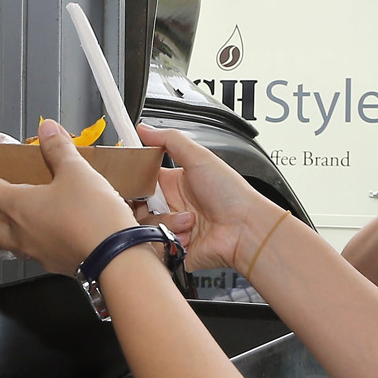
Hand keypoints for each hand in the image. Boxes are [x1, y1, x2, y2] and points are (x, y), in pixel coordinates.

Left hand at [0, 120, 135, 273]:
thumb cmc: (92, 218)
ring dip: (11, 224)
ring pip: (11, 238)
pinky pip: (35, 248)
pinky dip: (36, 236)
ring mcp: (37, 252)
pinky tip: (54, 227)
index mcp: (18, 206)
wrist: (116, 260)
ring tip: (27, 210)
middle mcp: (21, 232)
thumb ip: (59, 149)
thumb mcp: (77, 172)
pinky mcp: (56, 263)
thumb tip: (47, 130)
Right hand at [132, 124, 283, 273]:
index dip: (135, 181)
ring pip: (146, 226)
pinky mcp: (174, 248)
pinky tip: (189, 235)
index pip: (142, 181)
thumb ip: (170, 140)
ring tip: (189, 220)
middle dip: (146, 205)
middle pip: (138, 206)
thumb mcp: (200, 157)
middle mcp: (172, 206)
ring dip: (168, 221)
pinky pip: (154, 246)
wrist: (246, 229)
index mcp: (174, 184)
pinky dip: (171, 239)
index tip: (131, 179)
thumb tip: (144, 128)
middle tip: (157, 202)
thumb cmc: (232, 194)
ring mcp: (172, 228)